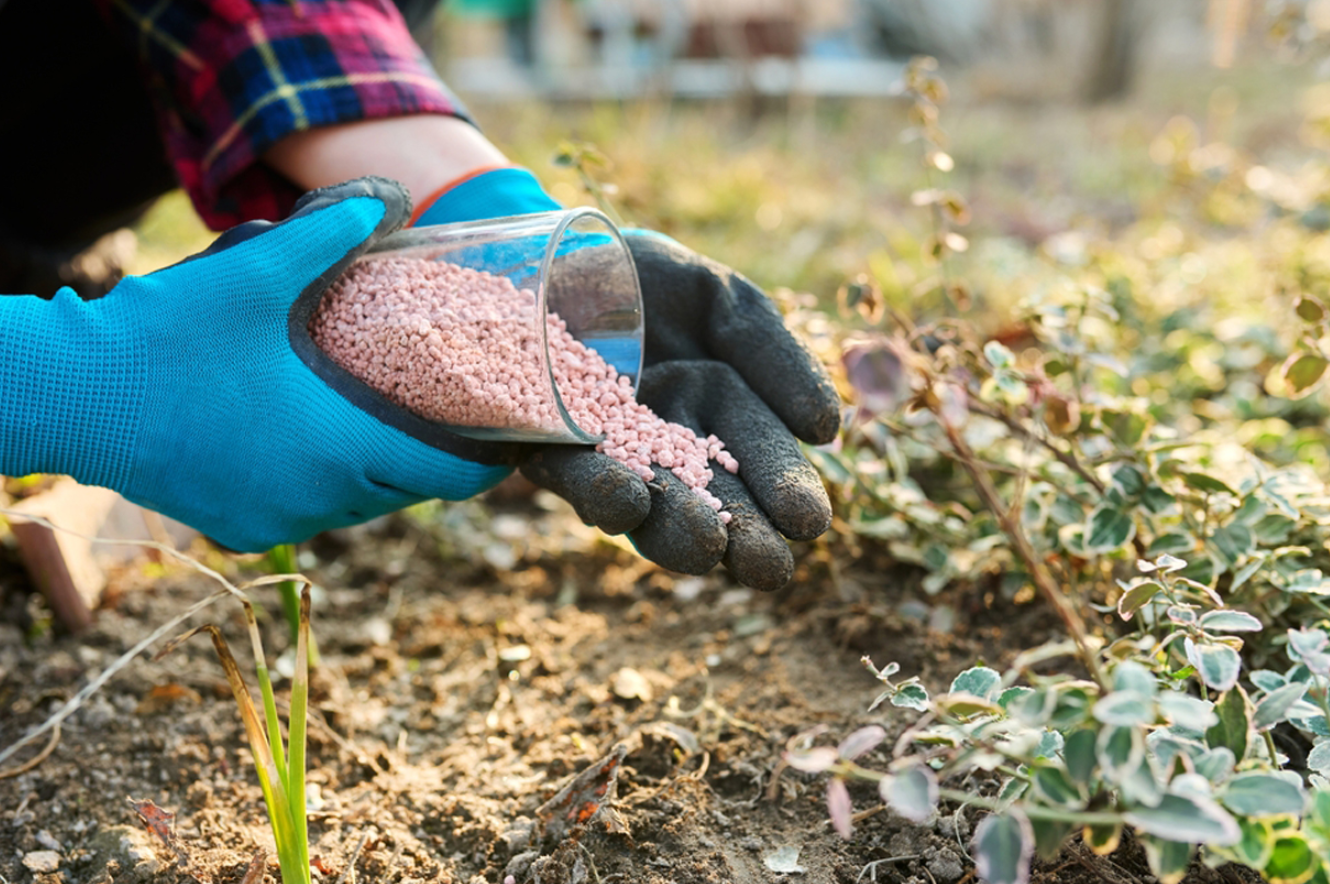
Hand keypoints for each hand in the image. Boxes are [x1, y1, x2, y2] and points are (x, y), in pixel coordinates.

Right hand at [0, 177, 521, 551]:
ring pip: (361, 505)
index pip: (446, 476)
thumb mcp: (254, 271)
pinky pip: (313, 513)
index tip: (508, 440)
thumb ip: (329, 233)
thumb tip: (389, 195)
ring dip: (382, 472)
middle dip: (435, 461)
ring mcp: (277, 519)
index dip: (487, 462)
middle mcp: (318, 497)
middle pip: (408, 491)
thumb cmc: (165, 336)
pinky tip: (322, 443)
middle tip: (450, 417)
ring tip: (390, 423)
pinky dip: (331, 484)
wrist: (68, 394)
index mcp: (339, 445)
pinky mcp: (240, 526)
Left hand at [522, 234, 839, 589]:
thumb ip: (772, 357)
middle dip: (741, 536)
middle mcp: (666, 450)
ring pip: (646, 506)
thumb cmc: (648, 281)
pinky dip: (601, 491)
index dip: (785, 492)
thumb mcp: (722, 305)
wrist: (552, 253)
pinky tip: (627, 498)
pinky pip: (574, 476)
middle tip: (768, 568)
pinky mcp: (545, 449)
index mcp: (721, 417)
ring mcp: (608, 456)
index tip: (809, 522)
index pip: (761, 463)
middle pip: (711, 502)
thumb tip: (826, 430)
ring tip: (707, 545)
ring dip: (675, 530)